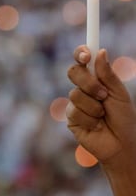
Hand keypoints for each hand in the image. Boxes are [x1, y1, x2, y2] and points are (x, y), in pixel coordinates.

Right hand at [67, 45, 135, 165]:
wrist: (121, 144)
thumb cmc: (123, 118)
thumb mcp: (119, 93)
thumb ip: (108, 74)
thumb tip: (100, 51)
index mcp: (95, 78)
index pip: (82, 60)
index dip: (80, 53)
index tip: (86, 55)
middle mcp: (82, 88)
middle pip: (74, 72)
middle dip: (89, 83)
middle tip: (103, 94)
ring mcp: (74, 102)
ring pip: (75, 94)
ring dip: (93, 106)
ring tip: (103, 116)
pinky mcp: (70, 118)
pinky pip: (74, 111)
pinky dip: (89, 119)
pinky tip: (96, 126)